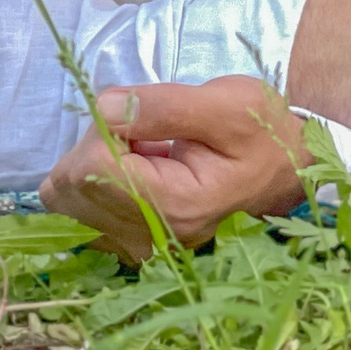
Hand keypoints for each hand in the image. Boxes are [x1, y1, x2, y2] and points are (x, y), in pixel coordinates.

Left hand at [40, 76, 313, 263]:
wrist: (286, 171)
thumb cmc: (263, 132)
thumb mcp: (228, 102)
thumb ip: (163, 104)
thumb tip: (101, 107)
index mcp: (175, 205)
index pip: (91, 166)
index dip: (106, 126)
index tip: (144, 114)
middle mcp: (148, 237)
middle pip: (70, 184)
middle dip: (96, 142)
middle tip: (145, 129)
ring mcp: (134, 247)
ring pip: (64, 199)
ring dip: (92, 161)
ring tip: (141, 148)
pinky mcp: (125, 246)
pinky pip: (75, 211)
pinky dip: (93, 182)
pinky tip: (133, 168)